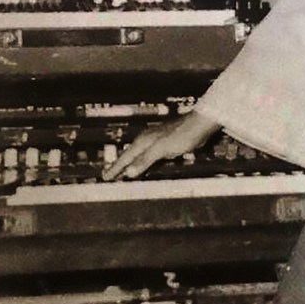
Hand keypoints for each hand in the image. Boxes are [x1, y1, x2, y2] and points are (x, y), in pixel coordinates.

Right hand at [102, 109, 220, 180]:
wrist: (199, 126)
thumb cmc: (181, 135)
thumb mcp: (161, 149)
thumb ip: (145, 160)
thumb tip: (128, 172)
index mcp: (143, 141)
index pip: (125, 157)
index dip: (115, 168)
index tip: (105, 177)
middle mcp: (147, 141)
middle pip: (129, 156)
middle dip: (118, 166)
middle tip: (108, 176)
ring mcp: (156, 143)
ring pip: (138, 157)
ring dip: (129, 165)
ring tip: (121, 174)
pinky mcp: (165, 146)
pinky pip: (148, 158)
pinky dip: (141, 164)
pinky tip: (143, 169)